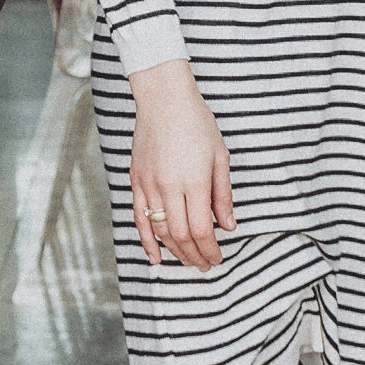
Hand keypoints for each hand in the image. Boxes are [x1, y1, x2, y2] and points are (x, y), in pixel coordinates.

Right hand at [129, 61, 234, 271]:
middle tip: (206, 265)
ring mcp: (150, 184)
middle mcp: (170, 186)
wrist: (164, 98)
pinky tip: (155, 258)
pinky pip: (139, 218)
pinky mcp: (136, 180)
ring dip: (175, 252)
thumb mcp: (219, 156)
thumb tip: (228, 226)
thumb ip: (223, 194)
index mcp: (194, 180)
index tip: (218, 258)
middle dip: (195, 256)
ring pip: (160, 231)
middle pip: (180, 235)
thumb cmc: (197, 122)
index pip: (201, 229)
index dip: (210, 249)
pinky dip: (146, 241)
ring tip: (188, 261)